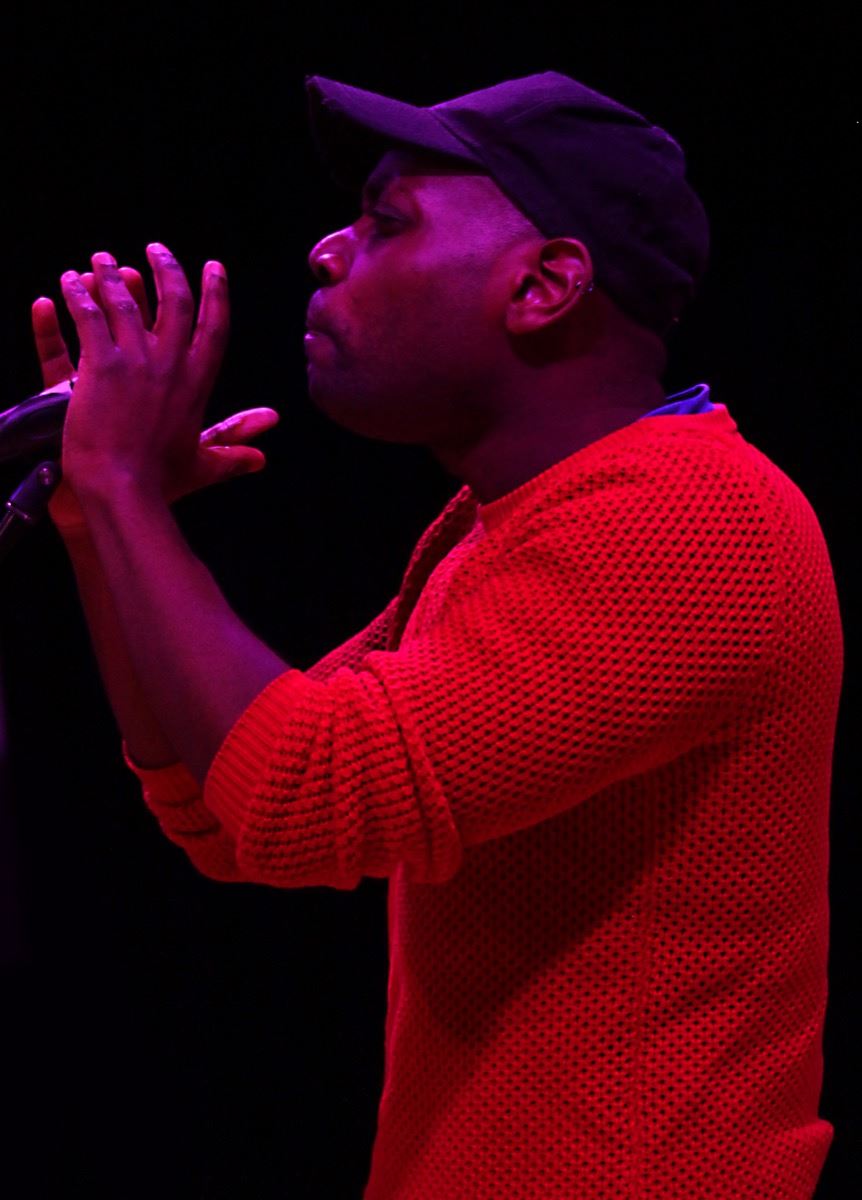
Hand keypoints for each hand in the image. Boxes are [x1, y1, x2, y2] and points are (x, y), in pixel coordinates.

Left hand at [32, 254, 278, 533]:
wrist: (124, 490)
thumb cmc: (161, 483)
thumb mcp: (202, 465)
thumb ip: (233, 452)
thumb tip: (263, 457)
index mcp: (197, 384)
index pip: (214, 327)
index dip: (216, 294)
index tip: (214, 268)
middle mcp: (172, 366)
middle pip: (175, 303)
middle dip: (167, 270)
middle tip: (157, 250)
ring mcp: (137, 363)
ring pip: (127, 303)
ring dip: (113, 276)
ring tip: (104, 259)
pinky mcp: (101, 366)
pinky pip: (90, 318)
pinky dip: (78, 296)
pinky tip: (69, 282)